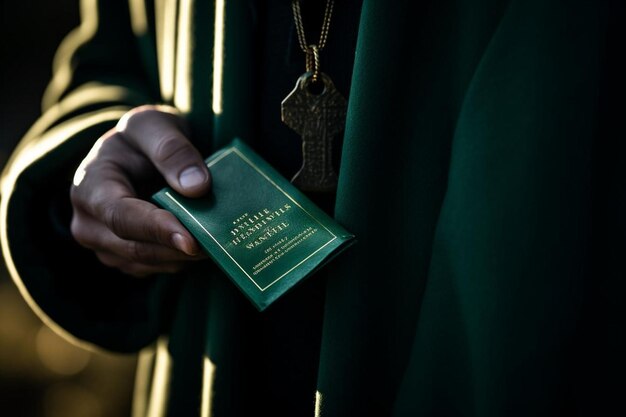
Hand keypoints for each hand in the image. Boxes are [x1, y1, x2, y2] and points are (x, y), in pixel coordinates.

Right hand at [70, 105, 209, 276]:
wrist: (138, 154)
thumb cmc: (143, 137)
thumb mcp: (154, 126)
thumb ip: (172, 150)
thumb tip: (196, 187)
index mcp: (89, 186)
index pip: (121, 217)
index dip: (157, 230)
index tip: (191, 240)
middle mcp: (88, 223)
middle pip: (136, 247)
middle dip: (179, 248)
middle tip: (221, 244)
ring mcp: (105, 247)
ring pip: (150, 263)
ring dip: (185, 256)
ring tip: (219, 241)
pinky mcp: (125, 260)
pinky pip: (157, 268)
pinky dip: (183, 259)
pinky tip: (207, 243)